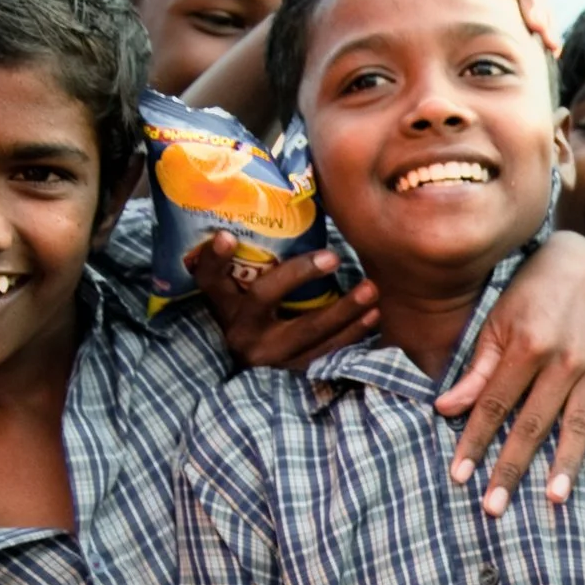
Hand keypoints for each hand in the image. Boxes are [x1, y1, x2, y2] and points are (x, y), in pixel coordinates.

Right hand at [185, 231, 377, 369]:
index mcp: (224, 306)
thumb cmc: (249, 314)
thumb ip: (244, 262)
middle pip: (265, 297)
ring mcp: (269, 355)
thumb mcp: (238, 292)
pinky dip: (353, 333)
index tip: (226, 237)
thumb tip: (260, 214)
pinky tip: (374, 315)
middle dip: (300, 275)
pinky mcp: (295, 369)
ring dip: (343, 310)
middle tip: (334, 256)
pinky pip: (328, 351)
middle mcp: (242, 330)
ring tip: (370, 289)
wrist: (255, 365)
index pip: (210, 280)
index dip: (215, 260)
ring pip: (307, 330)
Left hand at [432, 232, 584, 514]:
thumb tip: (446, 408)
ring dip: (564, 464)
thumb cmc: (530, 295)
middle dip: (511, 468)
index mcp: (527, 344)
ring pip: (577, 424)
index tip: (459, 476)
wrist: (584, 263)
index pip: (495, 404)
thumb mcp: (496, 323)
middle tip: (495, 507)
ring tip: (554, 499)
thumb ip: (477, 369)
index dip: (475, 441)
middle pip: (533, 424)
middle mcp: (564, 358)